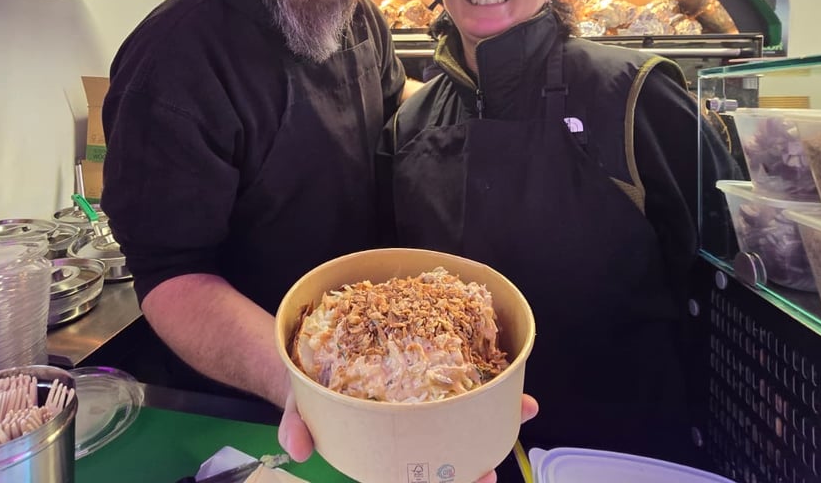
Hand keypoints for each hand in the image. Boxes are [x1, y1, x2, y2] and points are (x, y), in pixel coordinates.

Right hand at [278, 391, 539, 480]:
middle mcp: (412, 426)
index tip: (475, 480)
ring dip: (497, 416)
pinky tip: (512, 376)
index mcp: (387, 445)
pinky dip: (490, 376)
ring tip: (524, 408)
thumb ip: (299, 425)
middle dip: (478, 463)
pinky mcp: (431, 367)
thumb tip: (296, 449)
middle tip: (491, 471)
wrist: (314, 351)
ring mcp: (425, 399)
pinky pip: (464, 376)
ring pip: (467, 416)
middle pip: (452, 452)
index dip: (450, 479)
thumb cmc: (314, 389)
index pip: (421, 472)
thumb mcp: (301, 404)